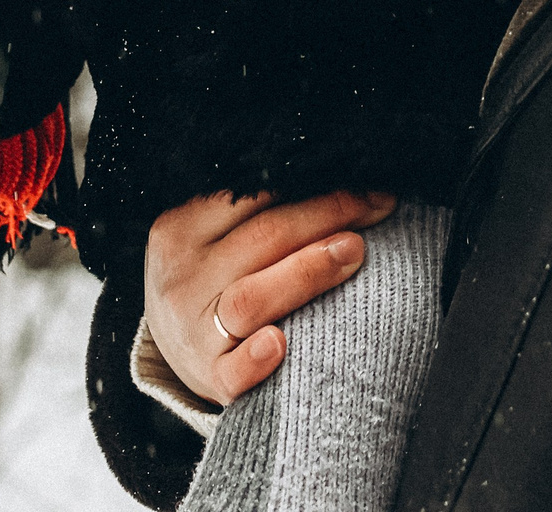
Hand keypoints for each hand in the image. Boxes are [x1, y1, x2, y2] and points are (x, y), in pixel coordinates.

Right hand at [144, 188, 395, 406]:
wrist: (176, 348)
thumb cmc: (216, 277)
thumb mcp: (217, 236)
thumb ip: (260, 209)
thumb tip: (337, 173)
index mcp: (182, 230)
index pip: (249, 197)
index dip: (313, 185)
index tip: (366, 181)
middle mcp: (184, 279)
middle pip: (262, 239)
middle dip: (326, 216)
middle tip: (375, 207)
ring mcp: (194, 334)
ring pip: (249, 299)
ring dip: (307, 273)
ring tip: (353, 252)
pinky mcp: (211, 379)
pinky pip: (232, 372)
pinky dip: (255, 359)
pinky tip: (278, 344)